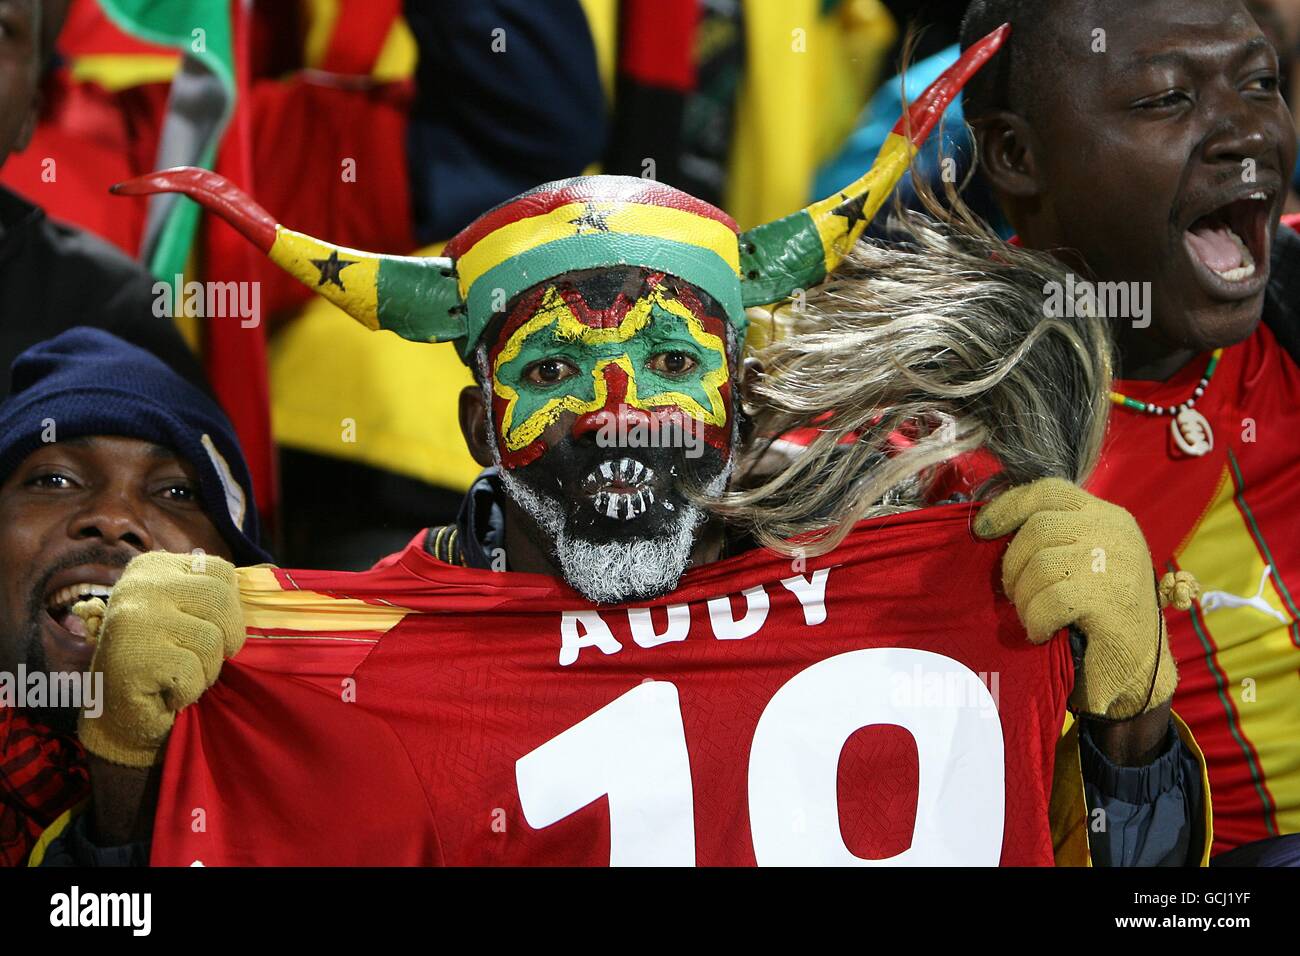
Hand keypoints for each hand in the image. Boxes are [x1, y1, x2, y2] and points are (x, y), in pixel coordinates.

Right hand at [77, 551, 244, 767]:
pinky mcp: (133, 657)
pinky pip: (192, 673)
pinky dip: (187, 690)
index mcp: (154, 567)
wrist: (119, 717)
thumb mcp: (188, 614)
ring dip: (204, 669)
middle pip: (220, 600)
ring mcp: (133, 620)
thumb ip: (217, 594)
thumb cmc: (163, 661)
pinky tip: (164, 691)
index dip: (229, 608)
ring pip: (211, 640)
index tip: (211, 629)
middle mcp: (139, 585)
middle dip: (225, 639)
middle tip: (201, 659)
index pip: (220, 571)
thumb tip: (272, 571)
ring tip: (177, 675)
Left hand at [974, 478, 1175, 719]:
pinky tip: (1042, 632)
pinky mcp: (1112, 599)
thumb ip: (1054, 537)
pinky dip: (1036, 620)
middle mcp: (1115, 532)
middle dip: (1014, 565)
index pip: (1050, 491)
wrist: (1138, 667)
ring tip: (1032, 616)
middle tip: (1014, 595)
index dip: (1009, 505)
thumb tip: (990, 524)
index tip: (982, 529)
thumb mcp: (1083, 561)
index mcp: (1108, 517)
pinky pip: (1049, 601)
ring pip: (1040, 566)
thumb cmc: (1099, 614)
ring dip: (1024, 597)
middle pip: (1038, 528)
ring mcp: (1117, 563)